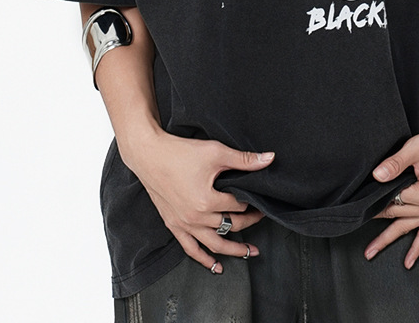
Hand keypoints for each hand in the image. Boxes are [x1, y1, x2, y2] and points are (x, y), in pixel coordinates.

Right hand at [123, 130, 273, 272]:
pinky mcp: (173, 225)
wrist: (149, 154)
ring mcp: (183, 224)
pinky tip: (216, 266)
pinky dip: (204, 259)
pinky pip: (191, 248)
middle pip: (230, 225)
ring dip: (233, 250)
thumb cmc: (180, 152)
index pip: (237, 205)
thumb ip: (243, 159)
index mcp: (207, 201)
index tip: (258, 198)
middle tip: (261, 218)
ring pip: (214, 244)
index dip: (250, 201)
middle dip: (249, 223)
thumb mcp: (215, 152)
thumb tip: (269, 159)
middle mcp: (196, 217)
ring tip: (249, 252)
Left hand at [365, 127, 418, 268]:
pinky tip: (409, 261)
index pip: (393, 200)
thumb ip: (394, 164)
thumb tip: (376, 176)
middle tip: (358, 233)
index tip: (359, 207)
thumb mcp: (414, 149)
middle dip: (378, 222)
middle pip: (398, 216)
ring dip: (390, 240)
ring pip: (408, 228)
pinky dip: (418, 247)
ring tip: (372, 252)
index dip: (376, 200)